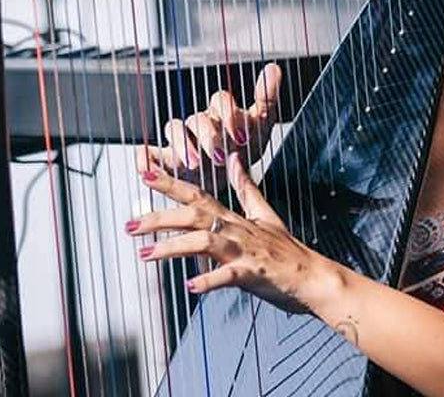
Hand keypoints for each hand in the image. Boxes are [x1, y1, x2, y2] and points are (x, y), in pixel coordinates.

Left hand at [127, 151, 338, 314]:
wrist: (314, 277)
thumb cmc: (288, 252)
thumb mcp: (265, 214)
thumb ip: (246, 187)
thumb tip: (235, 159)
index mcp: (234, 218)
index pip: (197, 194)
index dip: (170, 183)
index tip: (144, 173)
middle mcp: (235, 230)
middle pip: (192, 216)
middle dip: (158, 218)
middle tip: (129, 224)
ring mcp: (244, 251)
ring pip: (203, 242)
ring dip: (172, 247)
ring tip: (144, 255)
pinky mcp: (253, 274)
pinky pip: (228, 276)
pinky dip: (208, 280)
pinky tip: (189, 285)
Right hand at [136, 63, 282, 182]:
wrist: (232, 177)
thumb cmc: (244, 147)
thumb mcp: (261, 125)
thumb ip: (266, 98)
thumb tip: (274, 69)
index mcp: (221, 111)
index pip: (220, 101)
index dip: (229, 115)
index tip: (241, 136)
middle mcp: (199, 123)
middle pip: (197, 118)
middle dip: (207, 135)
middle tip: (217, 154)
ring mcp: (182, 141)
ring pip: (174, 130)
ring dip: (182, 145)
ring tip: (193, 164)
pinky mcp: (167, 160)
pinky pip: (150, 155)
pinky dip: (144, 158)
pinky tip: (146, 166)